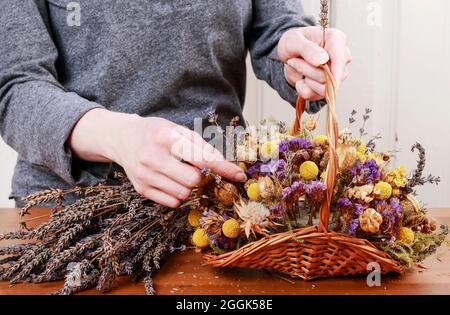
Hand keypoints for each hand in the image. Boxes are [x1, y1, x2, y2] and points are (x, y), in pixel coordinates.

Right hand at [69, 109, 245, 207]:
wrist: (122, 138)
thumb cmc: (157, 132)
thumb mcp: (178, 130)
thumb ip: (201, 146)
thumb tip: (224, 165)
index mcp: (165, 137)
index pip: (201, 157)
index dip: (223, 168)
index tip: (239, 176)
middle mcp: (152, 157)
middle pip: (193, 180)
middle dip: (200, 176)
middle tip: (193, 167)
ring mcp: (145, 175)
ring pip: (184, 194)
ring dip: (189, 186)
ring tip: (179, 173)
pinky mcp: (140, 189)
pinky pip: (172, 202)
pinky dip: (178, 195)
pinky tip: (170, 181)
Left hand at [278, 26, 351, 99]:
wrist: (288, 55)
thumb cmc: (293, 43)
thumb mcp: (293, 40)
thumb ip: (307, 48)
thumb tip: (322, 60)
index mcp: (336, 40)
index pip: (340, 60)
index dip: (335, 72)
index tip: (324, 78)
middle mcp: (340, 58)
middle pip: (329, 77)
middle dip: (307, 71)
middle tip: (293, 61)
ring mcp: (336, 75)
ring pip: (323, 88)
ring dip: (305, 80)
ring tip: (297, 67)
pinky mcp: (327, 88)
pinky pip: (314, 95)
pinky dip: (303, 88)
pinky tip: (301, 77)